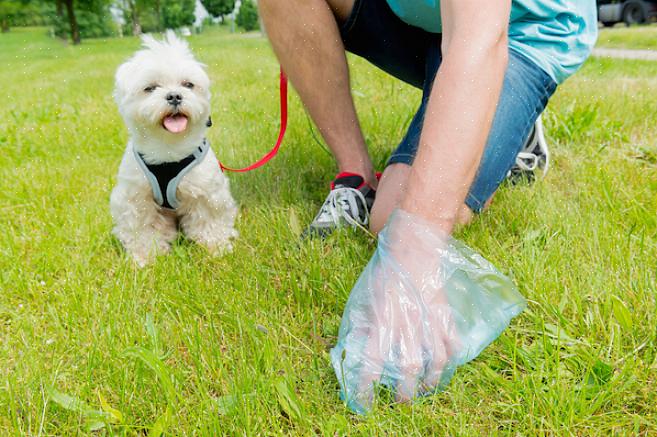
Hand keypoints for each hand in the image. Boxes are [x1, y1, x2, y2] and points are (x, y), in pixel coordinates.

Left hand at [330, 209, 525, 412]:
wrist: (412, 249)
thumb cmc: (384, 274)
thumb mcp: (364, 298)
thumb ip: (360, 324)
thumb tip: (352, 350)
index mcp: (382, 320)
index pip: (372, 361)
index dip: (367, 386)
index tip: (365, 402)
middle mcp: (406, 323)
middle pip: (409, 368)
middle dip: (405, 392)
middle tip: (401, 401)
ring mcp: (429, 320)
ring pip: (436, 360)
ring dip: (431, 381)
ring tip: (424, 389)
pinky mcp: (445, 314)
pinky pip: (453, 343)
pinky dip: (451, 359)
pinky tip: (445, 367)